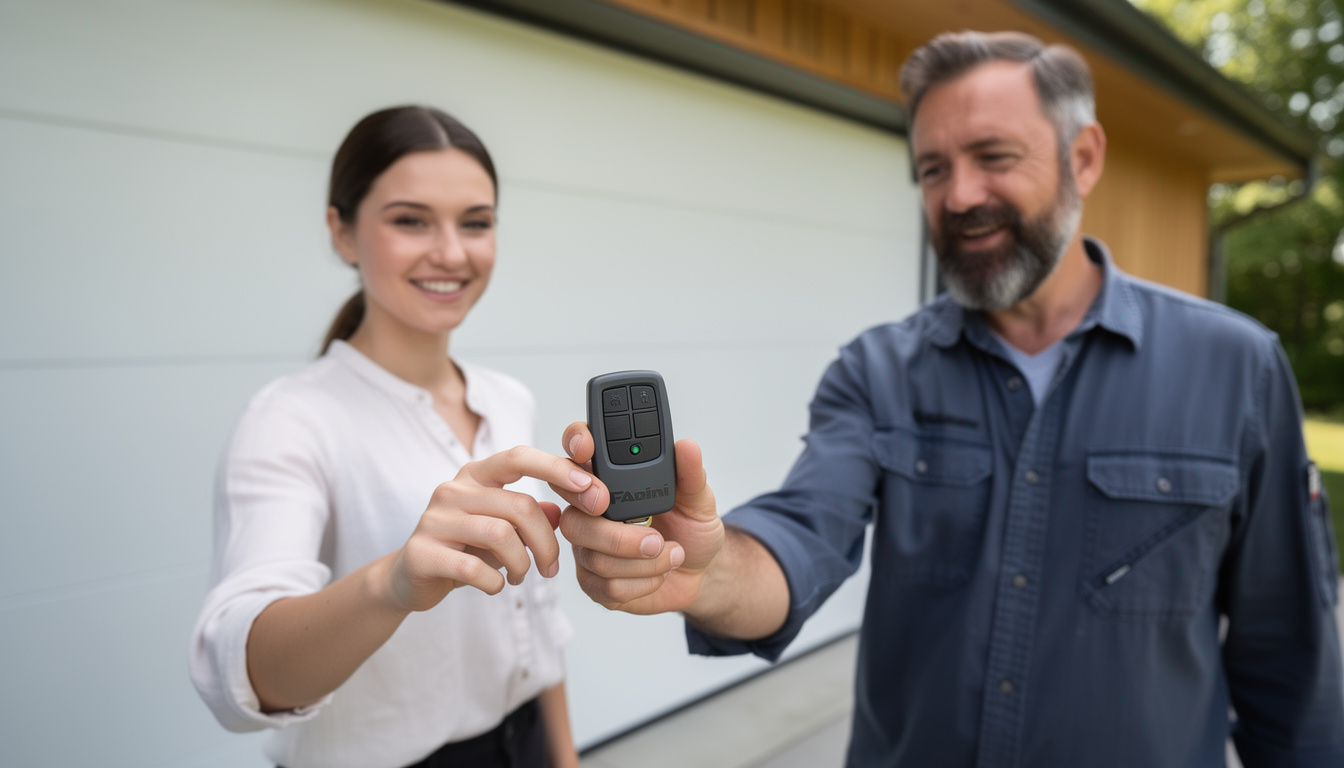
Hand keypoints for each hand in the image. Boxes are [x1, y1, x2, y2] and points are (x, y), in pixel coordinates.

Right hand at [384, 446, 596, 611]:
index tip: (590, 489)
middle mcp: (454, 489)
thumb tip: (564, 509)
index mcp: (476, 475)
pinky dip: (495, 582)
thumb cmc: (463, 548)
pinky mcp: (422, 552)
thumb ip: (532, 516)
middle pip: (520, 506)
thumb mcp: (502, 528)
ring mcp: (435, 519)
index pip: (519, 457)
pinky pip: (474, 568)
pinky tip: (495, 585)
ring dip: (522, 564)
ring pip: (501, 535)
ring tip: (520, 576)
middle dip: (547, 542)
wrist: (408, 577)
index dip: (556, 469)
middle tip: (551, 568)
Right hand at [557, 422, 722, 614]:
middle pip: (573, 515)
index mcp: (610, 480)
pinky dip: (642, 581)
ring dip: (641, 560)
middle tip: (652, 534)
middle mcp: (590, 511)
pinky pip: (605, 585)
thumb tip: (687, 447)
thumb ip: (691, 475)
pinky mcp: (593, 582)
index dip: (574, 446)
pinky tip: (659, 573)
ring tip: (670, 552)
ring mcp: (588, 547)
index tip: (586, 452)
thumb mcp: (699, 500)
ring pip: (593, 555)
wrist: (698, 573)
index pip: (577, 454)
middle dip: (615, 532)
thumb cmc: (692, 530)